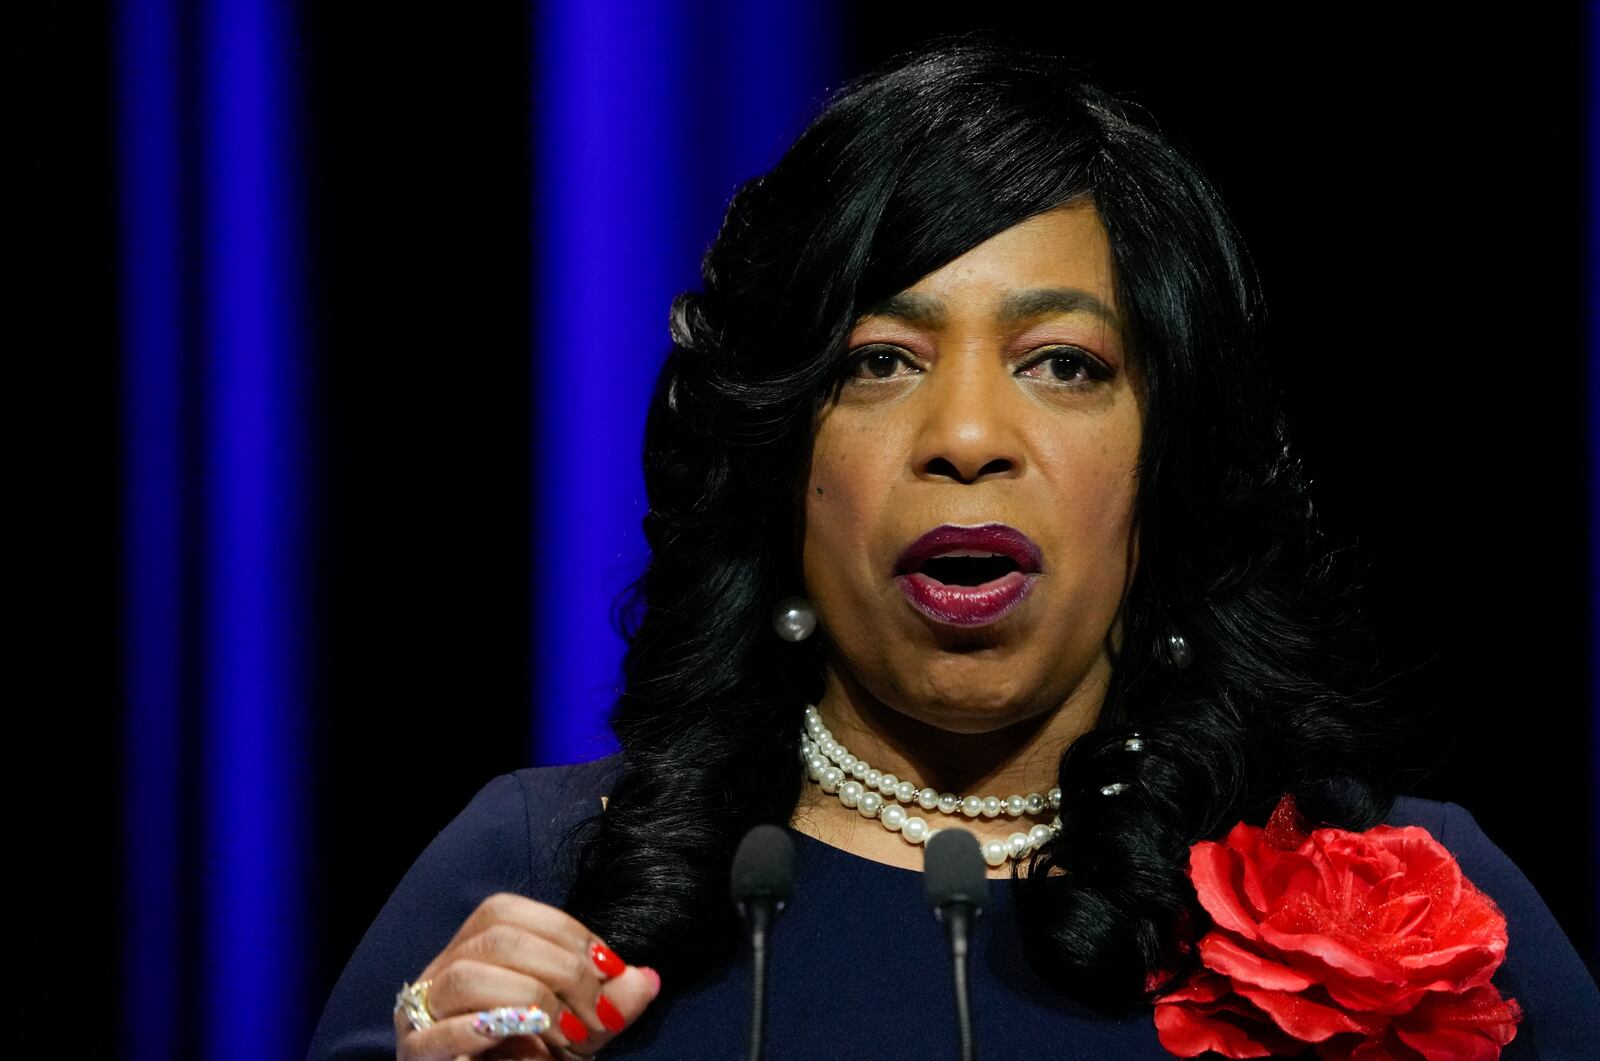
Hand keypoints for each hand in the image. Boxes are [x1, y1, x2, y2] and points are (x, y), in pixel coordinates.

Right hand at [395, 892, 660, 1059]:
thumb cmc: (537, 1054)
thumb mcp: (584, 1025)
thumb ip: (613, 1002)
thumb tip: (649, 978)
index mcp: (475, 948)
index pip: (508, 911)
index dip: (568, 934)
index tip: (612, 970)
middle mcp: (441, 970)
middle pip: (495, 937)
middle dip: (561, 969)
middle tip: (597, 1013)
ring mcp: (422, 1012)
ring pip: (467, 976)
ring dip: (531, 999)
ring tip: (568, 1033)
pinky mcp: (416, 1053)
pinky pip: (440, 1032)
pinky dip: (492, 1029)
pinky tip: (532, 1044)